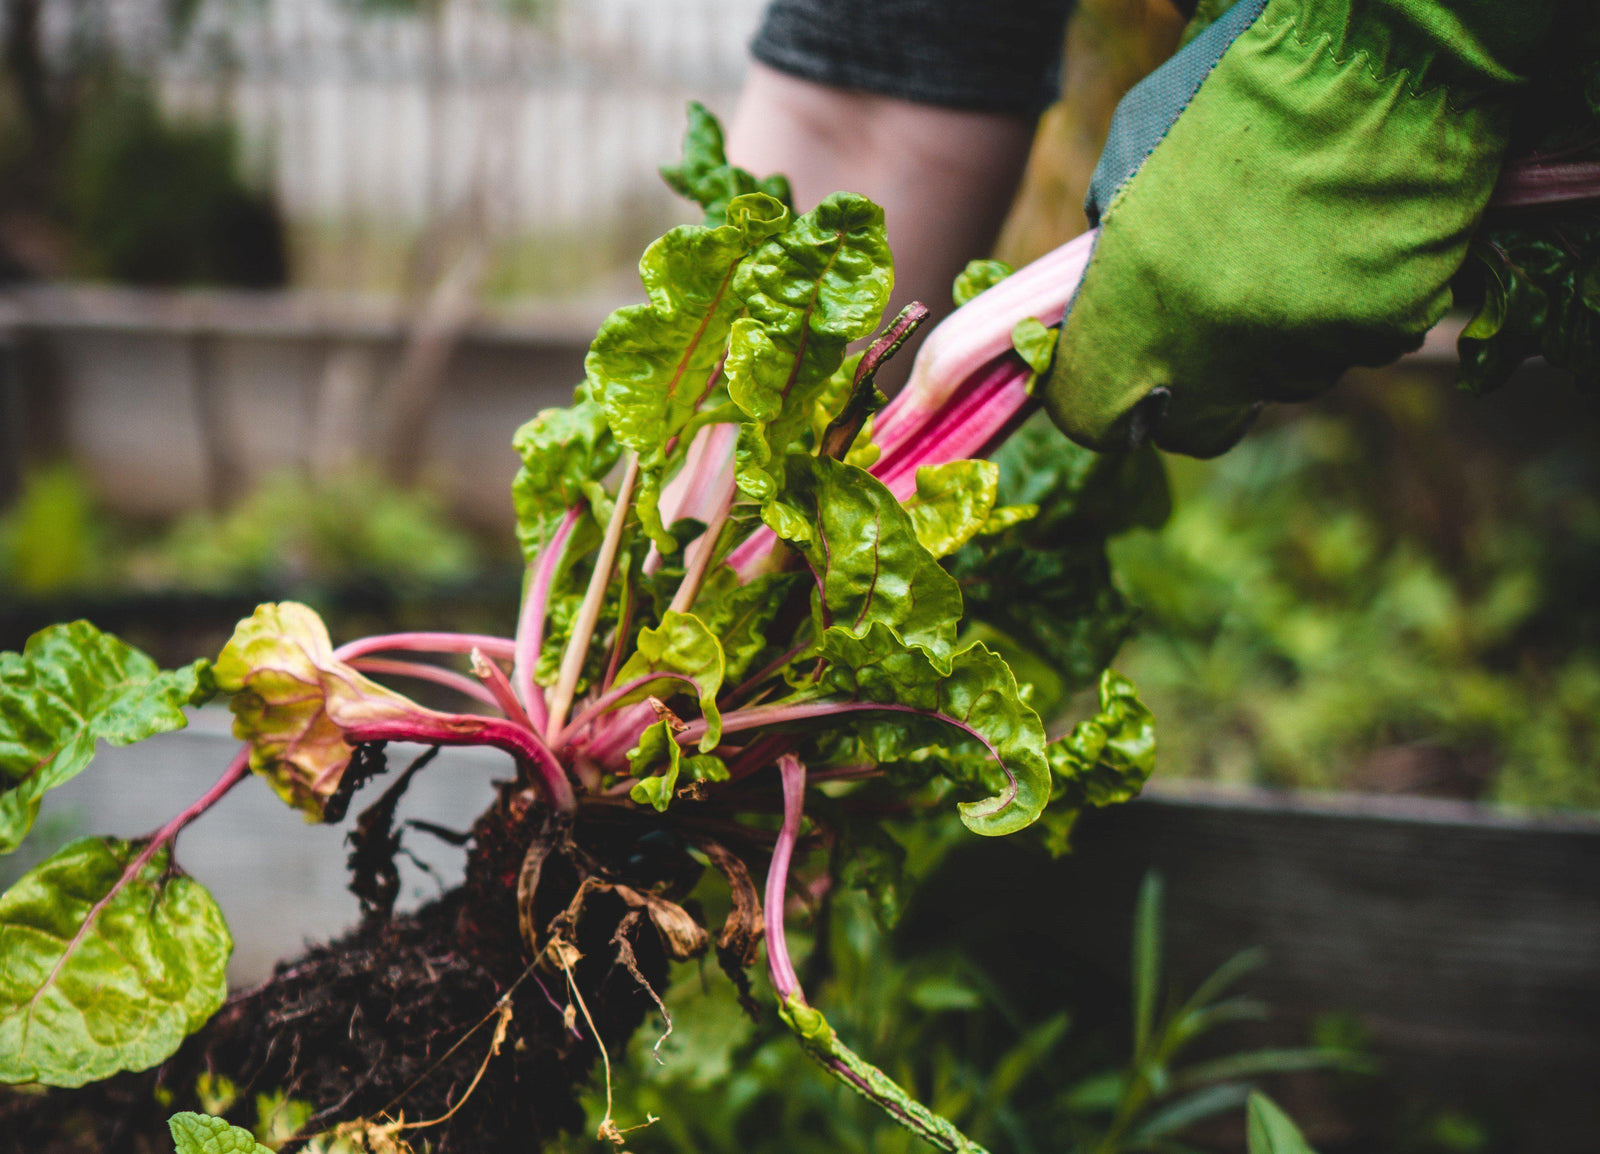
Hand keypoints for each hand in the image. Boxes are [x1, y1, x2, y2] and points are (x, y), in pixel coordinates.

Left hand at [1039, 0, 1577, 455]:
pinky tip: (1350, 237)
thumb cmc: (1234, 88)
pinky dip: (1350, 307)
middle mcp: (1217, 350)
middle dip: (1191, 396)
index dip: (1095, 402)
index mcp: (1137, 308)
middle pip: (1195, 426)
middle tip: (1203, 332)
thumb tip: (1109, 294)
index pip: (1091, 415)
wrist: (1371, 48)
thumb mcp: (1129, 161)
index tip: (1109, 379)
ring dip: (1276, 338)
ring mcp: (1308, 350)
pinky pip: (1355, 343)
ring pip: (1282, 379)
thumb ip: (1113, 247)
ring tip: (1291, 246)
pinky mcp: (1385, 331)